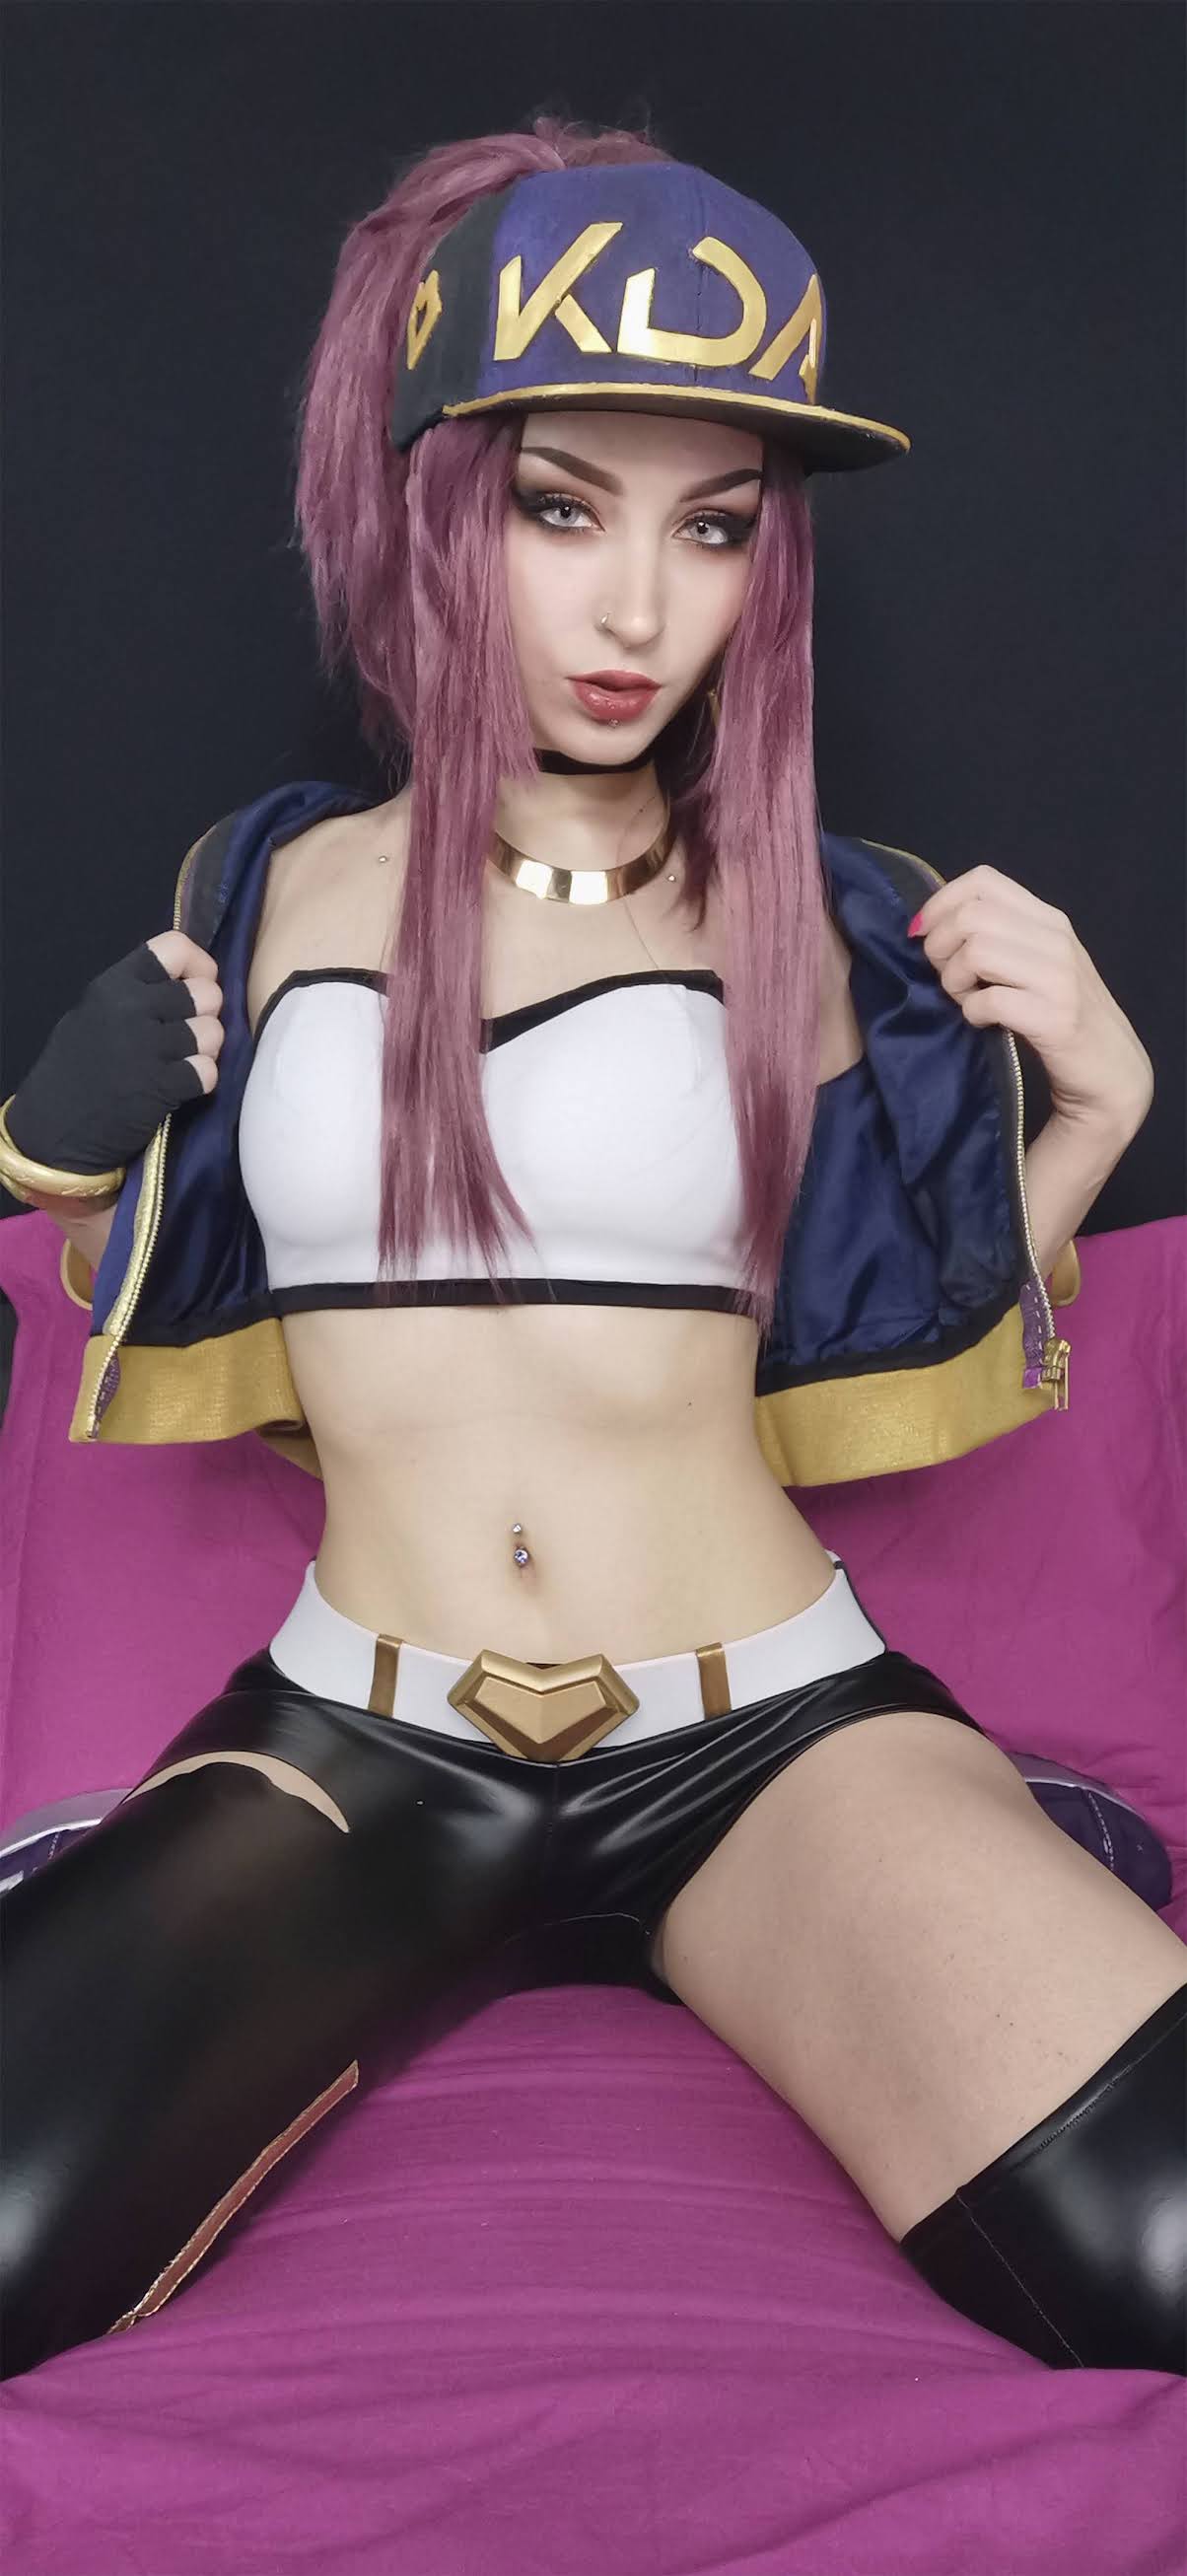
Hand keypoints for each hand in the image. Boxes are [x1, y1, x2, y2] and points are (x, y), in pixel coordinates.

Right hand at [7, 933, 222, 1176]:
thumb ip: (135, 993)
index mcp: (114, 985)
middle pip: (207, 992)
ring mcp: (148, 1048)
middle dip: (206, 1013)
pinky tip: (181, 1084)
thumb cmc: (73, 1069)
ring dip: (207, 1049)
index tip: (196, 984)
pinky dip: (201, 1080)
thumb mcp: (93, 1013)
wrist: (54, 1129)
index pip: (175, 947)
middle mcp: (132, 1009)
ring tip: (184, 1059)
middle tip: (189, 1031)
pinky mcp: (161, 1087)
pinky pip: (209, 1071)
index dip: (199, 965)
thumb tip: (187, 981)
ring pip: (214, 1032)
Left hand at [909, 865, 1153, 1140]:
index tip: (923, 934)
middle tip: (947, 977)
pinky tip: (981, 1021)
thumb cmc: (1063, 1015)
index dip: (941, 903)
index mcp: (1049, 919)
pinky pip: (989, 1000)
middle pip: (972, 915)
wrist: (1111, 1069)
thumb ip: (1001, 937)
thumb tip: (934, 925)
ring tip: (964, 999)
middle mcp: (1056, 940)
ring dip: (954, 980)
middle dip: (940, 947)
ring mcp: (1058, 977)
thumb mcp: (1038, 962)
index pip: (983, 881)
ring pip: (977, 952)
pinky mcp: (1054, 1018)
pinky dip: (971, 1012)